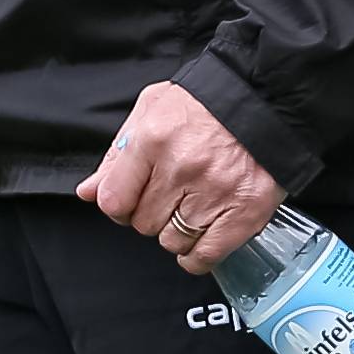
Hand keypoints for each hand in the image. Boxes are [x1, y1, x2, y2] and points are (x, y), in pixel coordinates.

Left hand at [76, 81, 284, 275]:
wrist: (265, 97)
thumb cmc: (205, 102)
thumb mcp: (152, 109)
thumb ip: (117, 153)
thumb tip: (88, 191)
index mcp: (154, 140)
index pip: (114, 201)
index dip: (118, 206)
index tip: (129, 201)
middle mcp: (182, 169)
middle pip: (143, 224)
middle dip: (150, 214)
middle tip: (170, 194)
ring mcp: (215, 193)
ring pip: (172, 241)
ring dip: (176, 232)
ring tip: (191, 207)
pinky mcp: (245, 213)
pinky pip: (205, 256)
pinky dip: (198, 255)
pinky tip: (200, 235)